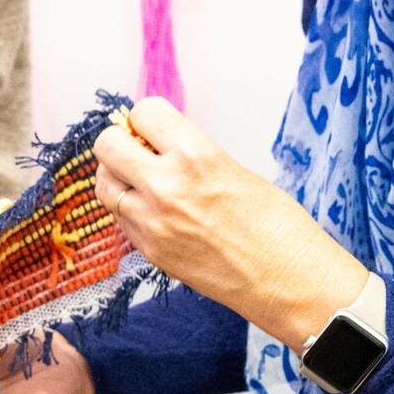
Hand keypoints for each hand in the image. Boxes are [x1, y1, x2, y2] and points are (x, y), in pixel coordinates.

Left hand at [90, 97, 372, 351]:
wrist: (289, 281)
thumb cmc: (278, 226)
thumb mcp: (235, 169)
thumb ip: (190, 154)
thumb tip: (158, 145)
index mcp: (195, 155)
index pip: (143, 113)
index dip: (147, 119)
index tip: (154, 128)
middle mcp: (166, 186)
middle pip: (107, 145)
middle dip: (121, 143)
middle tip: (139, 151)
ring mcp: (153, 223)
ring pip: (104, 185)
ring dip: (117, 178)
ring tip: (143, 183)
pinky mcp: (151, 252)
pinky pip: (120, 219)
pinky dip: (129, 210)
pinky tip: (155, 213)